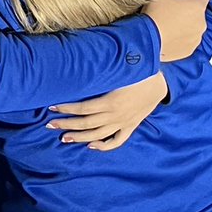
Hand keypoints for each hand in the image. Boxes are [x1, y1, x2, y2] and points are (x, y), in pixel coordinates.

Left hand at [47, 72, 167, 150]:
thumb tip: (79, 65)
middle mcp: (115, 115)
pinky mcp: (131, 126)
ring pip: (98, 135)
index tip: (52, 107)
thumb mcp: (118, 72)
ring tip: (64, 138)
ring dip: (80, 137)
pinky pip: (117, 140)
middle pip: (86, 124)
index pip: (82, 108)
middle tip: (50, 125)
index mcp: (111, 101)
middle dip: (67, 125)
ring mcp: (123, 123)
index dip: (66, 109)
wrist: (160, 82)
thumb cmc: (137, 72)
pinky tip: (91, 145)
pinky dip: (104, 146)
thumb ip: (99, 72)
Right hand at [143, 0, 209, 61]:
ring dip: (185, 21)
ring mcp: (197, 38)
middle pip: (198, 10)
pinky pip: (189, 38)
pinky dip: (182, 34)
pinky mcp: (190, 49)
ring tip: (169, 22)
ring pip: (194, 25)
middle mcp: (202, 23)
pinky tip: (169, 33)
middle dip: (187, 6)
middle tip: (171, 6)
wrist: (147, 39)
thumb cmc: (156, 13)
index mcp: (198, 6)